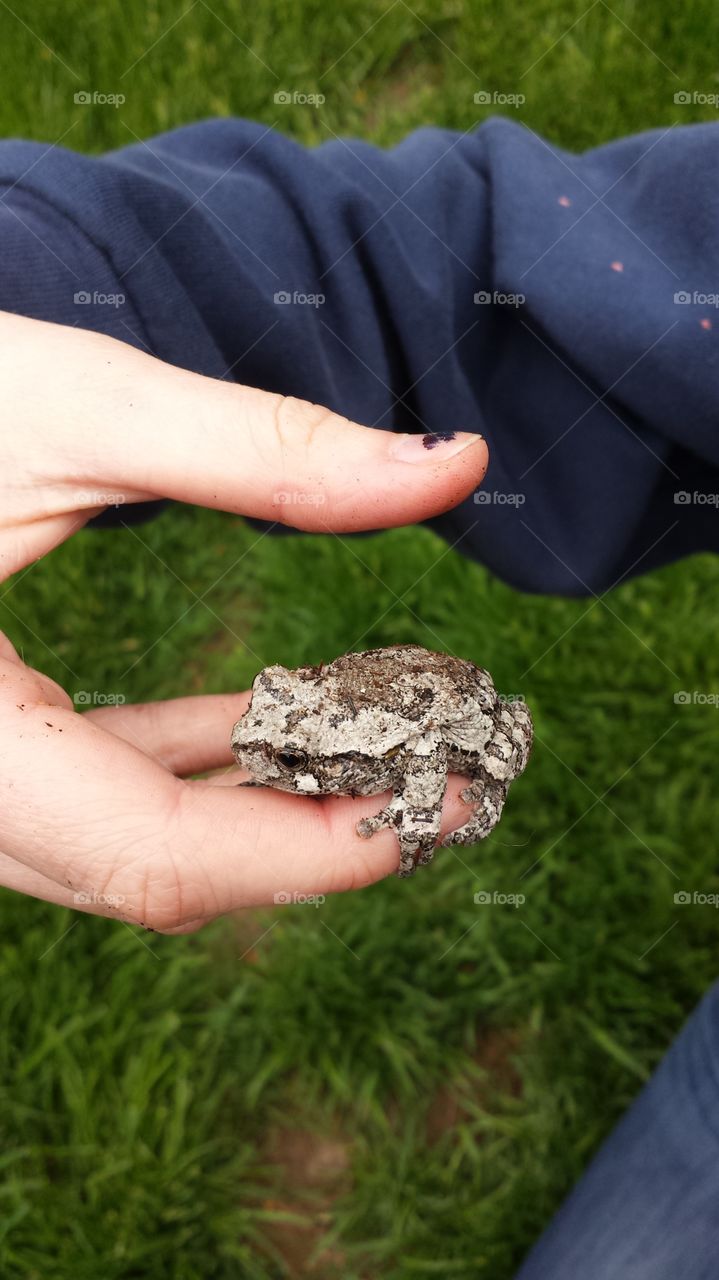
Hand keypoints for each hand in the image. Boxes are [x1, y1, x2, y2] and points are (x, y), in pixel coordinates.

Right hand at [0, 311, 487, 930]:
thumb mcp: (64, 403)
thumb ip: (260, 447)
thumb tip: (454, 463)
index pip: (152, 854)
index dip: (317, 846)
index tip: (447, 797)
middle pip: (146, 870)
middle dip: (308, 835)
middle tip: (443, 773)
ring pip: (118, 844)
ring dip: (253, 802)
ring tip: (380, 739)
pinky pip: (83, 794)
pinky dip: (183, 765)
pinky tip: (266, 718)